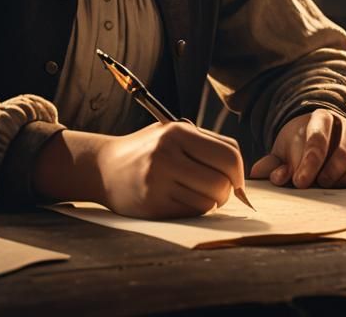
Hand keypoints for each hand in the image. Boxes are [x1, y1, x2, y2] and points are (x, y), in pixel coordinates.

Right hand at [96, 121, 245, 219]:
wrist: (105, 168)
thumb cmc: (148, 149)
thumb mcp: (173, 133)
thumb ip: (207, 144)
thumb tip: (240, 172)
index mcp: (177, 132)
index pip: (229, 155)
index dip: (239, 172)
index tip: (236, 179)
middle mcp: (167, 154)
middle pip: (222, 182)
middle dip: (227, 190)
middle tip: (218, 189)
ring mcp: (159, 181)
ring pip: (209, 202)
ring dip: (210, 202)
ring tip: (196, 192)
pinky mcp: (153, 205)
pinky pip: (192, 213)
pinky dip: (194, 210)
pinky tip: (181, 199)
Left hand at [248, 110, 345, 188]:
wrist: (321, 137)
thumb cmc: (300, 145)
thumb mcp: (284, 150)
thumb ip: (272, 162)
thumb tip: (257, 173)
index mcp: (319, 118)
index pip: (317, 137)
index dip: (308, 161)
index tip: (298, 181)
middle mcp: (342, 124)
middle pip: (339, 147)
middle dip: (325, 169)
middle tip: (313, 185)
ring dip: (341, 174)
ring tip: (327, 186)